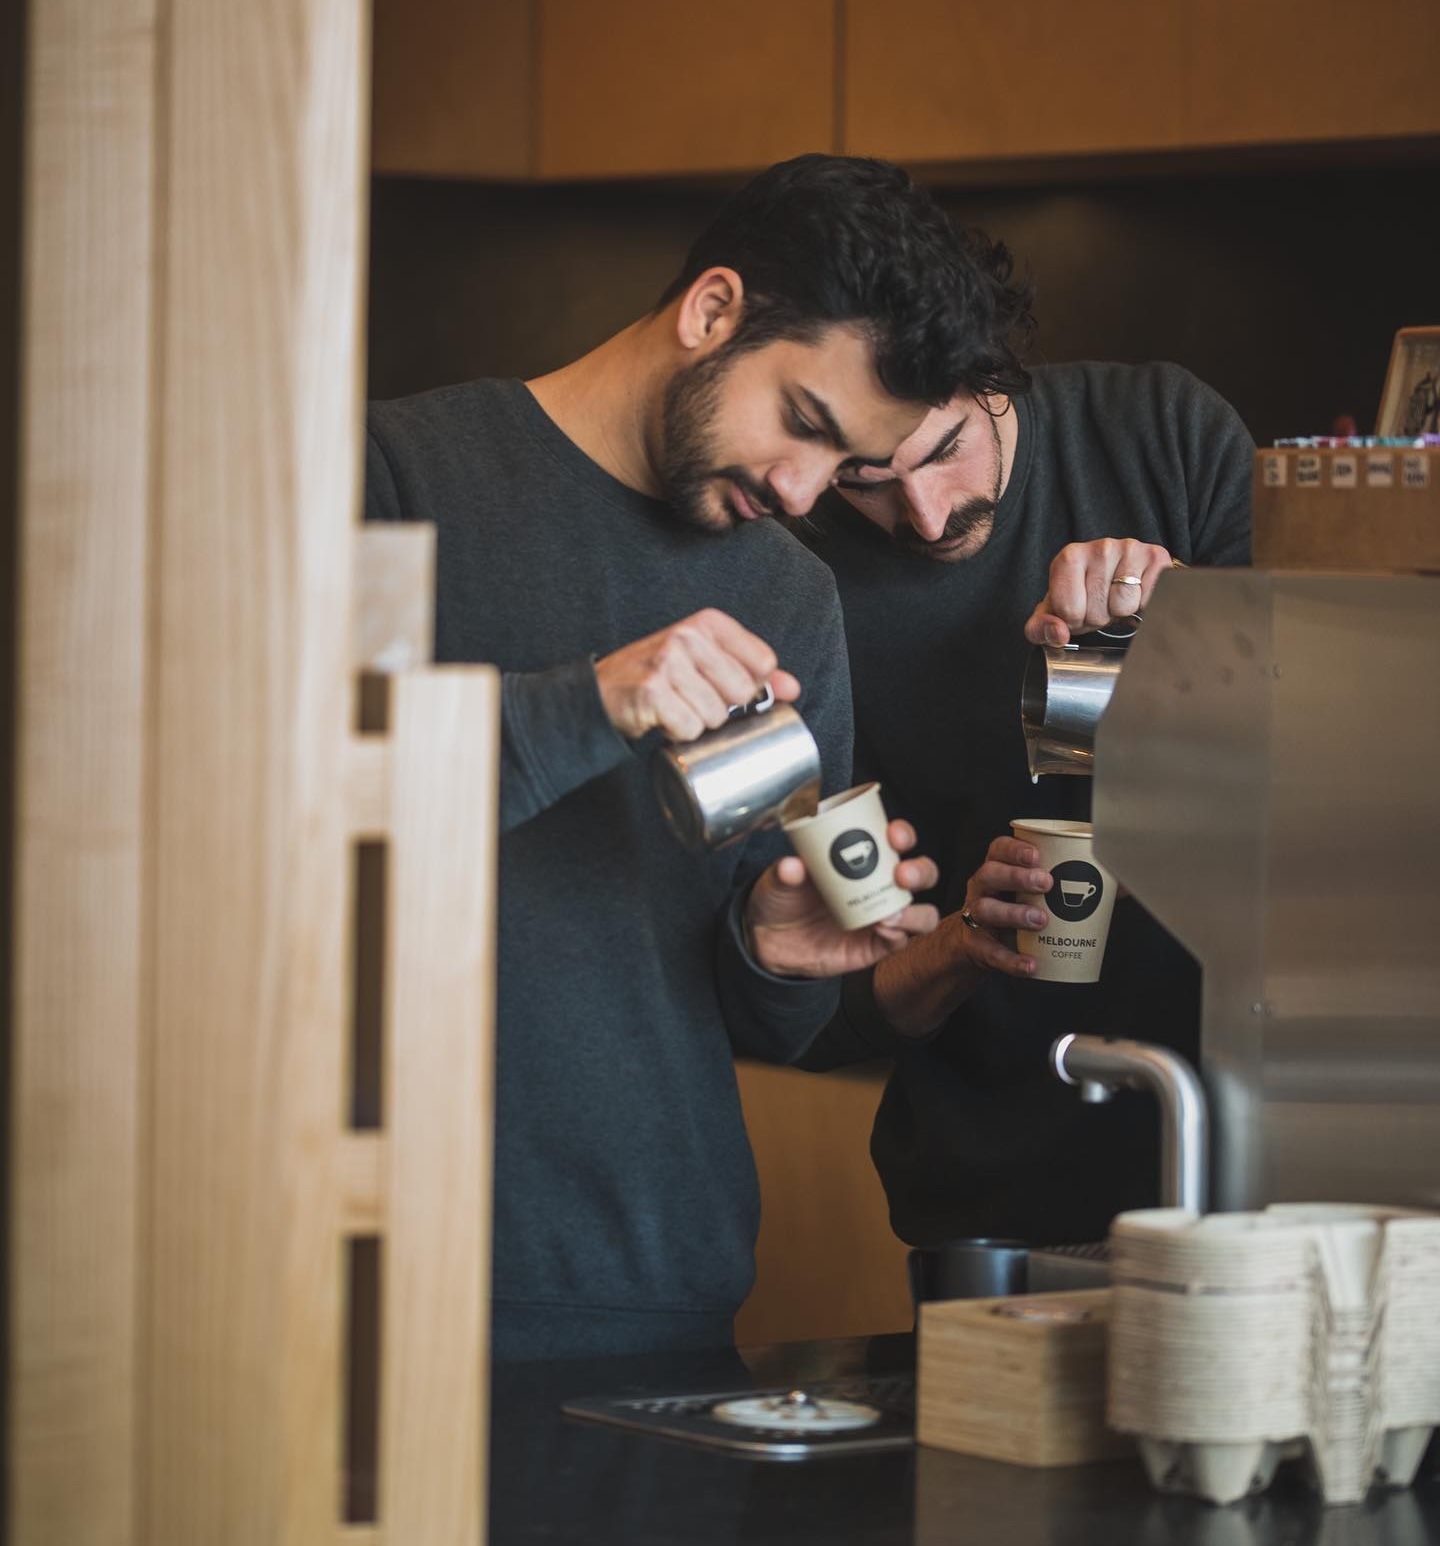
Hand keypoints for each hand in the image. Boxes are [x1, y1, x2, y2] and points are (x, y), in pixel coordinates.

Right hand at [596, 608, 799, 740]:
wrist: (601, 692)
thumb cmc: (658, 677)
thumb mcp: (706, 663)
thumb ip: (752, 672)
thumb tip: (793, 688)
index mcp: (707, 623)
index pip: (763, 662)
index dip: (748, 685)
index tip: (719, 684)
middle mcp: (687, 635)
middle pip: (742, 692)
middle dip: (720, 707)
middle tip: (690, 698)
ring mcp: (668, 662)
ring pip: (716, 715)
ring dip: (696, 722)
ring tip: (674, 707)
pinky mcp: (653, 691)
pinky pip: (689, 729)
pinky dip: (677, 734)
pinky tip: (661, 718)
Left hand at [744, 819, 938, 977]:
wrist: (771, 941)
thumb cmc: (783, 898)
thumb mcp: (778, 880)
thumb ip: (785, 872)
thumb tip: (792, 866)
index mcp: (863, 858)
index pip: (896, 840)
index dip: (902, 834)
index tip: (892, 834)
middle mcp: (880, 885)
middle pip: (922, 874)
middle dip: (920, 871)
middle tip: (901, 873)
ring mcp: (882, 916)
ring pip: (922, 912)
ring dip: (916, 911)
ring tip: (892, 913)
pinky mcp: (876, 945)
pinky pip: (900, 940)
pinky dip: (898, 935)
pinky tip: (881, 928)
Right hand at [870, 835, 1048, 1036]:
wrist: (974, 944)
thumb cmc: (1010, 910)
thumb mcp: (1022, 892)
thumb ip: (1051, 886)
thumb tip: (1105, 887)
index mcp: (994, 870)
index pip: (998, 850)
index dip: (1015, 849)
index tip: (1036, 854)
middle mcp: (980, 890)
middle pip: (989, 874)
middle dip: (1017, 877)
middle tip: (1047, 883)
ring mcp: (975, 918)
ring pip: (985, 910)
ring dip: (1013, 913)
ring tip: (1041, 920)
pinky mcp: (977, 946)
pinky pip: (992, 953)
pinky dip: (1012, 961)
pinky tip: (1031, 966)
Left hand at [1024, 539, 1176, 646]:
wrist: (1119, 574)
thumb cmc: (1084, 593)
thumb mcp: (1053, 611)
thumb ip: (1041, 627)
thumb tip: (1059, 634)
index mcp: (1068, 557)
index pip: (1069, 611)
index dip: (1075, 621)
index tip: (1078, 610)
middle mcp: (1100, 547)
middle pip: (1097, 611)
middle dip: (1099, 618)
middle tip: (1101, 604)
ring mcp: (1129, 548)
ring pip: (1124, 606)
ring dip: (1122, 612)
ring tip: (1117, 598)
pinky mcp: (1156, 556)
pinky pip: (1148, 600)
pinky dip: (1143, 605)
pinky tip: (1136, 593)